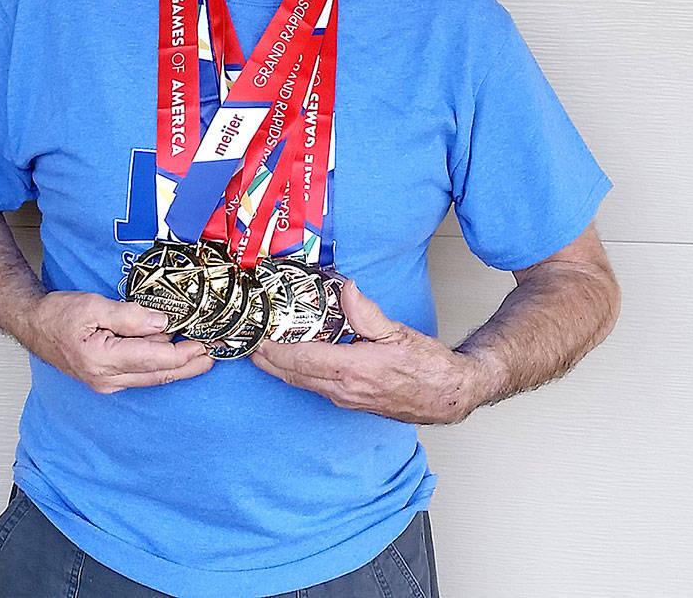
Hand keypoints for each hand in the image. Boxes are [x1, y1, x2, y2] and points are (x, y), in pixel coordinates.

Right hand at [19, 290, 213, 393]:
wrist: (34, 326)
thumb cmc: (58, 314)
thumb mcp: (94, 305)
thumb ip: (130, 316)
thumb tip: (163, 322)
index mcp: (103, 359)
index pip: (155, 359)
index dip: (185, 353)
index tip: (206, 344)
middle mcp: (107, 378)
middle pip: (159, 375)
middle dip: (190, 365)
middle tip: (216, 354)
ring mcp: (107, 383)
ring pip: (153, 378)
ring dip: (180, 368)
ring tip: (205, 356)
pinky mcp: (108, 380)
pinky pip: (143, 376)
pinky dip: (163, 367)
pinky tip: (177, 357)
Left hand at [251, 281, 500, 423]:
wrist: (447, 396)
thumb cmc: (428, 367)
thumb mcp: (398, 331)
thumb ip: (366, 312)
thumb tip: (346, 290)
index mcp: (351, 370)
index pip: (298, 359)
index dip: (271, 348)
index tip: (253, 336)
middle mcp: (342, 390)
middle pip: (291, 374)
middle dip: (265, 358)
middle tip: (245, 341)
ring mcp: (344, 399)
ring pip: (300, 382)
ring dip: (278, 366)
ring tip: (260, 347)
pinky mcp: (348, 402)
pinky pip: (313, 386)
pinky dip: (296, 372)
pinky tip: (292, 358)